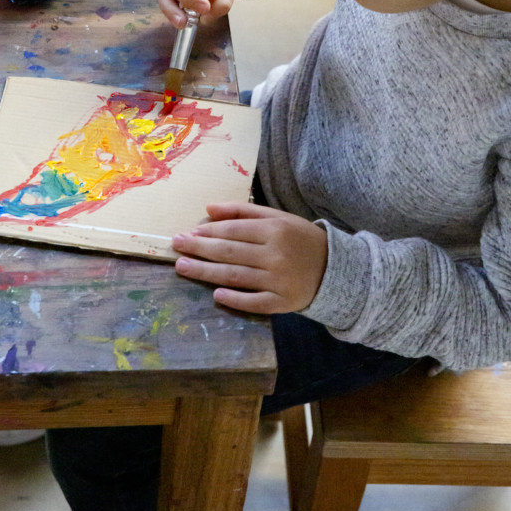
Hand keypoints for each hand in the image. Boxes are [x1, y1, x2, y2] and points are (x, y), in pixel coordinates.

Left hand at [172, 203, 327, 313]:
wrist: (334, 269)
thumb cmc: (300, 239)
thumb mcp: (277, 218)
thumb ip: (243, 212)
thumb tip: (209, 208)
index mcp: (275, 230)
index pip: (233, 230)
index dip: (209, 231)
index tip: (189, 231)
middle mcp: (275, 255)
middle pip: (229, 252)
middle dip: (199, 248)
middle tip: (176, 246)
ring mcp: (278, 281)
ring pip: (235, 276)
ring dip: (205, 272)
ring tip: (183, 267)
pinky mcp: (282, 303)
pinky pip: (253, 303)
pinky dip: (234, 299)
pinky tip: (216, 294)